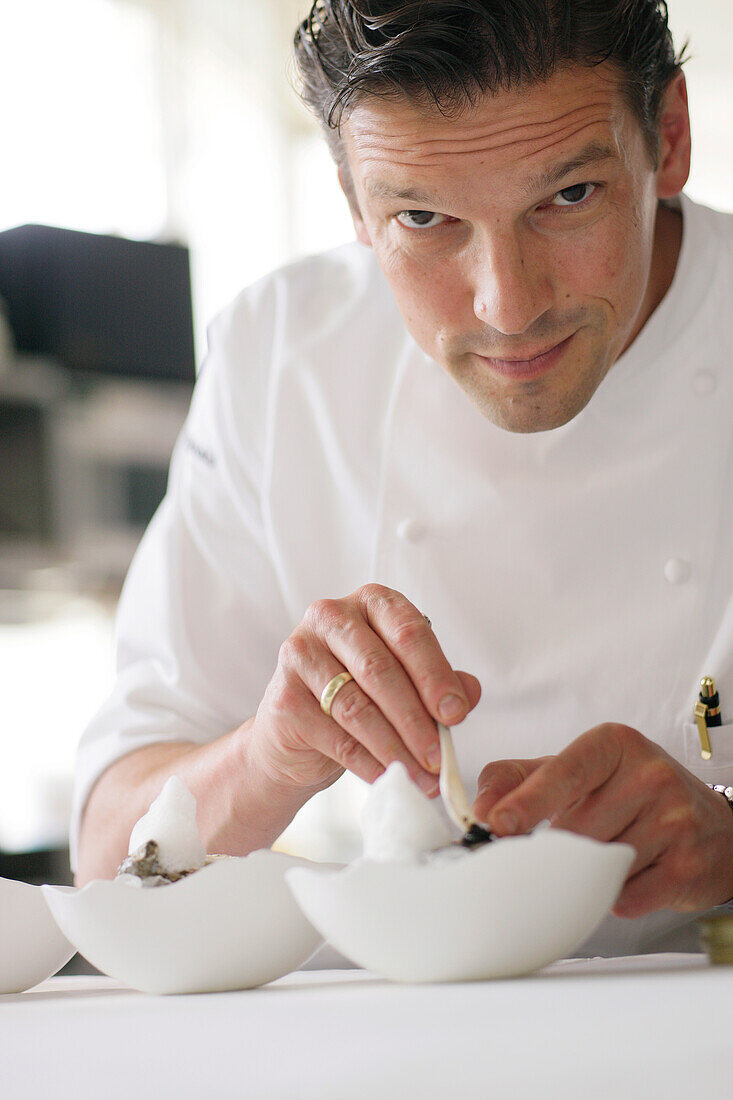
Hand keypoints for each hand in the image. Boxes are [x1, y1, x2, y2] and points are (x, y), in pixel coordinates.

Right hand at [247, 584, 480, 799]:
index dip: (435, 675)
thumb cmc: (358, 696)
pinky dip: (369, 764)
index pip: (408, 632)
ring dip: (396, 748)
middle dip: (416, 719)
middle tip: (440, 755)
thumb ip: (438, 683)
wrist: (296, 735)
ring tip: (422, 776)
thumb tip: (469, 694)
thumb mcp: (404, 684)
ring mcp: (299, 653)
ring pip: (357, 707)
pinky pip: (335, 737)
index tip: (456, 713)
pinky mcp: (283, 697)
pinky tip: (390, 779)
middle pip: (380, 669)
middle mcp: (330, 617)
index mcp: (370, 603)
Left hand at [472, 724, 732, 916]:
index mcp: (614, 745)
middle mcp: (649, 774)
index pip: (565, 771)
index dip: (528, 800)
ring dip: (589, 871)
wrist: (710, 828)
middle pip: (573, 829)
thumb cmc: (631, 794)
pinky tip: (633, 873)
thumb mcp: (577, 772)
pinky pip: (625, 896)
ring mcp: (673, 819)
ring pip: (597, 865)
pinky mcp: (686, 866)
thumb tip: (479, 805)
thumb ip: (519, 778)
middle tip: (573, 840)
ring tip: (611, 850)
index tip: (498, 824)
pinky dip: (616, 895)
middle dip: (562, 845)